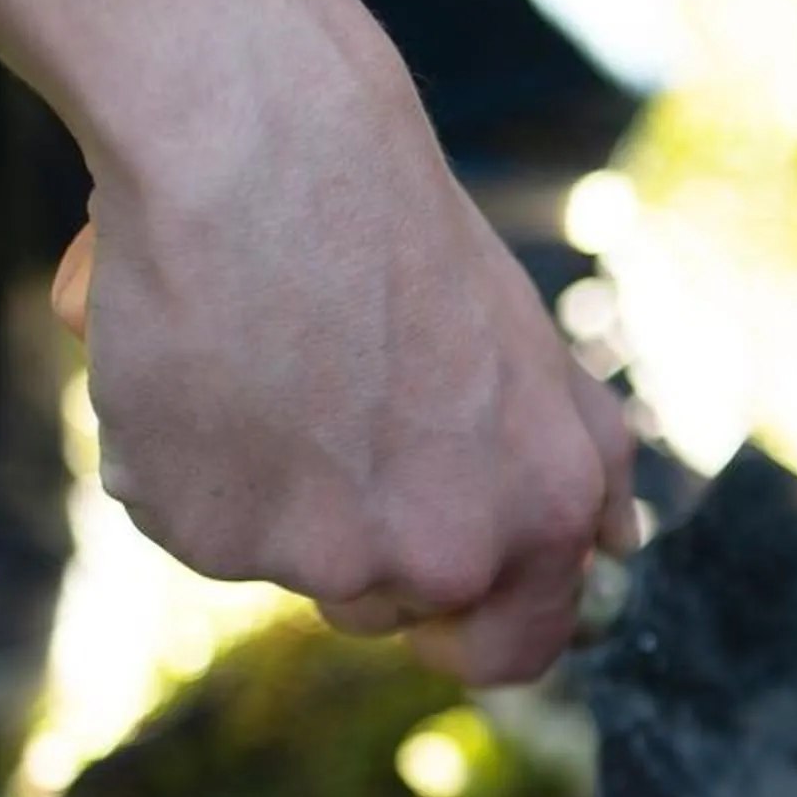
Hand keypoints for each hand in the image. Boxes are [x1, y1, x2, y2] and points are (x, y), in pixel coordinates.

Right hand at [51, 60, 636, 685]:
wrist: (268, 142)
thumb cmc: (399, 234)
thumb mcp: (539, 356)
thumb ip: (586, 463)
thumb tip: (621, 548)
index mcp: (544, 516)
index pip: (515, 654)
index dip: (465, 630)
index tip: (426, 594)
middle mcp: (446, 554)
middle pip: (383, 610)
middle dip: (353, 540)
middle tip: (331, 417)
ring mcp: (325, 555)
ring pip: (278, 566)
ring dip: (263, 499)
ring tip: (264, 373)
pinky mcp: (211, 532)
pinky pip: (182, 524)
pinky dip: (175, 462)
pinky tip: (195, 364)